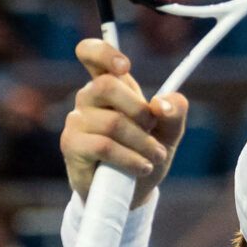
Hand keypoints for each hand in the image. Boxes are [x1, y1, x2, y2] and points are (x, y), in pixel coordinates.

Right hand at [62, 39, 189, 209]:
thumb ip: (174, 113)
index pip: (91, 54)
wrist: (130, 194)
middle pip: (107, 85)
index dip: (104, 52)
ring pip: (112, 122)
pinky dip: (130, 159)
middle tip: (154, 130)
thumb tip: (163, 104)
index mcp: (109, 86)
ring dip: (142, 143)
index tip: (125, 67)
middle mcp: (88, 98)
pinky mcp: (72, 146)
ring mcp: (76, 121)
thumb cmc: (145, 154)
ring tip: (155, 157)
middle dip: (139, 110)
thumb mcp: (169, 133)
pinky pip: (104, 146)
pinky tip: (141, 168)